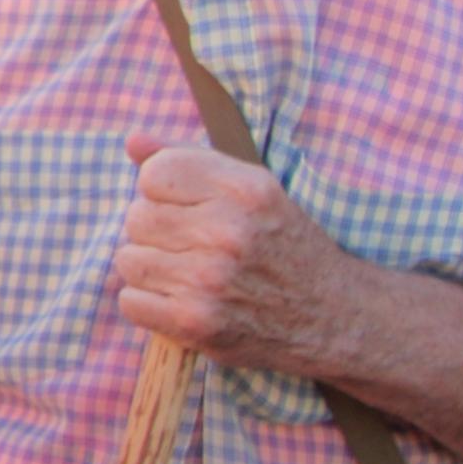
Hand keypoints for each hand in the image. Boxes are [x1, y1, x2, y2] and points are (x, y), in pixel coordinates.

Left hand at [113, 134, 362, 373]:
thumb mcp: (254, 190)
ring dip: (152, 268)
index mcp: (243, 190)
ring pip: (128, 259)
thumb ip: (190, 158)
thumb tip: (133, 140)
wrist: (334, 315)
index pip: (154, 173)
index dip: (163, 191)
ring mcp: (209, 280)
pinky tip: (182, 300)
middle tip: (193, 247)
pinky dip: (148, 304)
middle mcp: (227, 232)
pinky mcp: (195, 323)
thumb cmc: (285, 246)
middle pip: (136, 217)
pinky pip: (130, 301)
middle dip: (157, 231)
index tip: (188, 208)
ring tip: (189, 274)